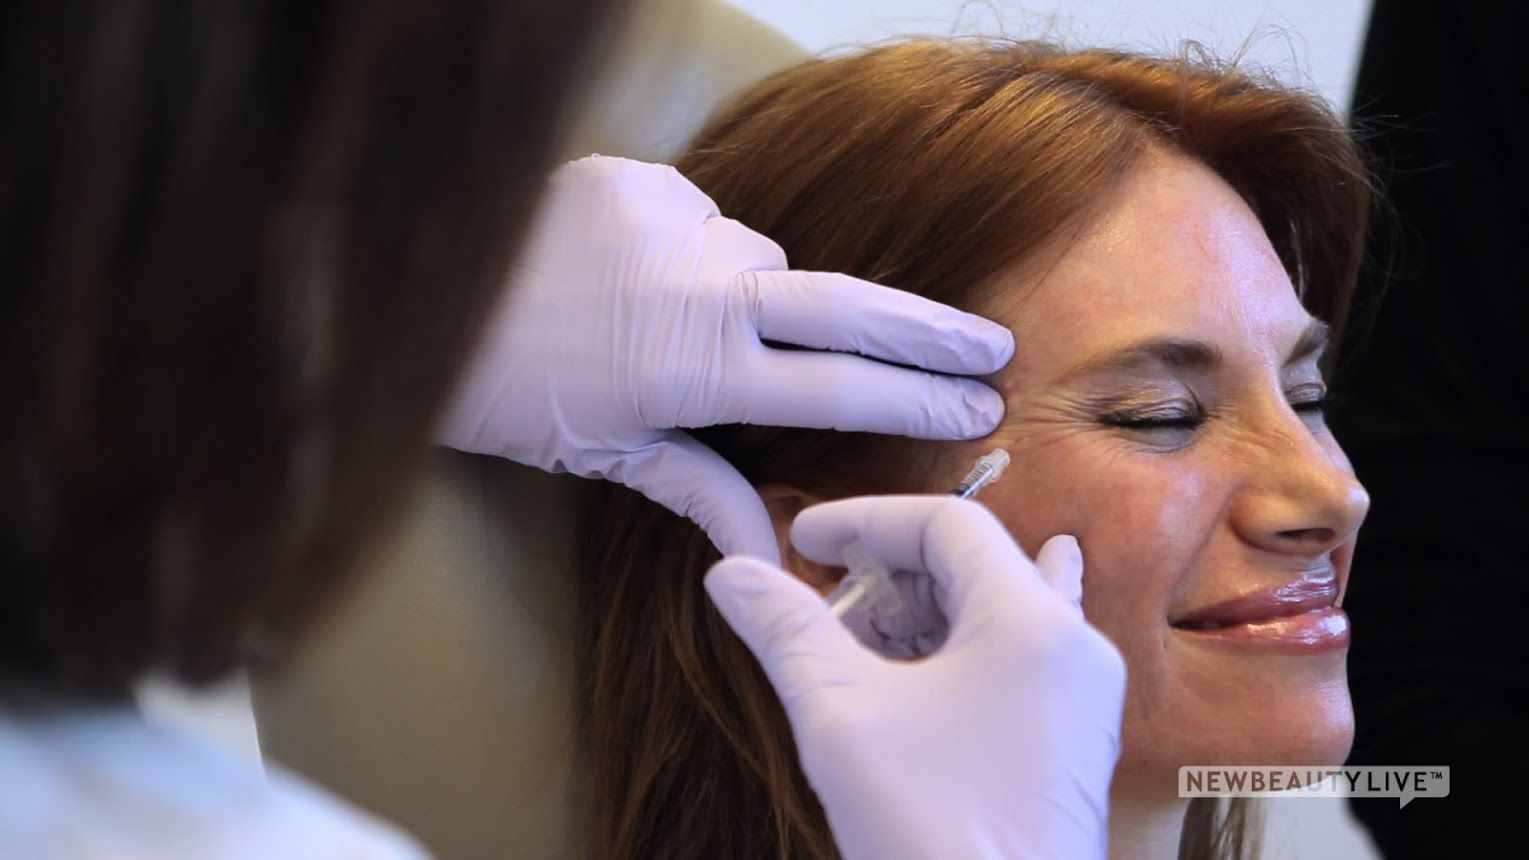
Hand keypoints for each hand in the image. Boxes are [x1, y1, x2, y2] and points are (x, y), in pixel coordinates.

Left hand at [438, 156, 1013, 560]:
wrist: (412, 297)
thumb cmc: (509, 396)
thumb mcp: (604, 454)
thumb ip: (699, 488)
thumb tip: (773, 546)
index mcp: (692, 371)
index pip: (836, 387)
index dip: (915, 400)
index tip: (976, 404)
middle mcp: (696, 290)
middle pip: (846, 305)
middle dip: (926, 331)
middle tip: (987, 346)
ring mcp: (671, 224)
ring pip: (762, 260)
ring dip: (756, 294)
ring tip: (685, 325)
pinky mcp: (641, 179)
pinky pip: (705, 218)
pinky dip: (696, 250)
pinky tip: (647, 275)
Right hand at [705, 496, 1125, 858]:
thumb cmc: (932, 831)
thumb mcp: (840, 715)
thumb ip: (785, 629)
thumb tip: (730, 572)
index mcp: (1031, 622)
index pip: (948, 523)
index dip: (865, 520)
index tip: (800, 540)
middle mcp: (1073, 648)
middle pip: (977, 563)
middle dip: (891, 570)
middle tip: (823, 597)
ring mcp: (1081, 700)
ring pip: (998, 613)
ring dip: (921, 612)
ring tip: (859, 638)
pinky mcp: (1071, 746)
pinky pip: (1017, 664)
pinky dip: (960, 651)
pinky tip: (943, 649)